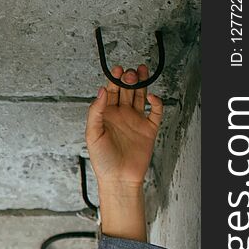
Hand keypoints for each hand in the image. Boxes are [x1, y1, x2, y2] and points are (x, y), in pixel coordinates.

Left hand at [84, 64, 162, 190]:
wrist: (118, 178)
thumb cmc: (103, 160)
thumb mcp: (92, 134)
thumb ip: (95, 112)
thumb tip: (100, 91)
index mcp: (106, 116)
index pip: (110, 92)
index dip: (113, 80)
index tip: (116, 70)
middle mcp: (121, 116)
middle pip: (126, 91)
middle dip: (127, 79)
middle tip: (128, 72)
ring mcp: (136, 121)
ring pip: (140, 96)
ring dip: (141, 84)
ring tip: (141, 72)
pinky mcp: (149, 129)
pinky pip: (156, 111)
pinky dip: (156, 102)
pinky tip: (152, 97)